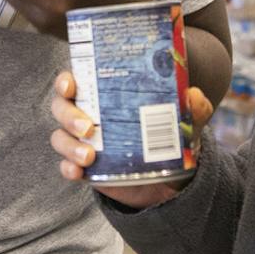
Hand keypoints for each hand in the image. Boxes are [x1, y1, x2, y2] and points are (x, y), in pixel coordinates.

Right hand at [49, 70, 213, 208]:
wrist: (168, 173)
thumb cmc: (168, 133)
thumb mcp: (184, 120)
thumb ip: (193, 107)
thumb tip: (193, 96)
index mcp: (102, 94)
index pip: (74, 81)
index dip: (65, 81)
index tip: (71, 84)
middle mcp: (86, 114)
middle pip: (61, 108)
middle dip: (69, 116)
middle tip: (87, 128)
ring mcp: (82, 141)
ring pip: (60, 138)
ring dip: (69, 145)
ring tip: (88, 156)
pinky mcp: (85, 166)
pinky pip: (66, 165)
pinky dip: (68, 168)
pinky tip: (78, 172)